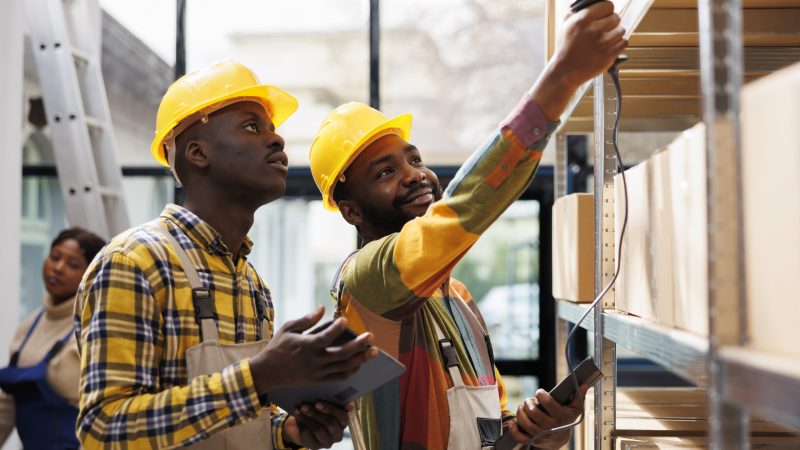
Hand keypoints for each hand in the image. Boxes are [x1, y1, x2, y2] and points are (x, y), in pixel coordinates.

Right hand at [249, 306, 377, 391]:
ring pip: (344, 367)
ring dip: (361, 359)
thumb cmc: (277, 347)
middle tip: (371, 337)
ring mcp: (317, 372)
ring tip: (373, 351)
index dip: (337, 328)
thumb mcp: (288, 329)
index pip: (326, 337)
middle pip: (342, 354)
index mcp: (306, 346)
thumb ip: (306, 319)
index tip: (345, 319)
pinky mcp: (318, 380)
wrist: (267, 373)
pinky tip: (359, 364)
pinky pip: (338, 378)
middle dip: (359, 345)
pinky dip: (350, 371)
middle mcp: (314, 360)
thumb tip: (322, 308)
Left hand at [283, 401, 352, 448]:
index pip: (343, 417)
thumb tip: (350, 406)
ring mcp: (327, 442)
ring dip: (306, 418)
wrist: (304, 424)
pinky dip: (301, 424)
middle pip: (330, 424)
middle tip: (304, 406)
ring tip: (298, 410)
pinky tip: (297, 417)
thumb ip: (335, 403)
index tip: (317, 402)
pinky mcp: (315, 446)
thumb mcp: (326, 405)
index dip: (331, 409)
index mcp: (343, 423)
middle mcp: (337, 435)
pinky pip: (308, 436)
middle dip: (316, 413)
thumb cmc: (318, 411)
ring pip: (318, 430)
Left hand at [507, 384, 589, 448]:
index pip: (547, 402)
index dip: (540, 394)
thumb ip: (578, 397)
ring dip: (520, 412)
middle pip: (533, 412)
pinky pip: (520, 437)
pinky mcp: (533, 440)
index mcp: (560, 416)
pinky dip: (514, 430)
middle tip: (529, 401)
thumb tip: (584, 385)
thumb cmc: (565, 420)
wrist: (559, 439)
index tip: (540, 392)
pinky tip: (512, 423)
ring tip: (522, 407)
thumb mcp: (574, 409)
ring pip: (525, 423)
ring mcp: (541, 434)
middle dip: (528, 402)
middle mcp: (550, 426)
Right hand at [552, 1, 626, 87]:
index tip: (605, 16)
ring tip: (604, 41)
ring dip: (615, 34)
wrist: (565, 71)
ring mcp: (602, 44)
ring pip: (621, 30)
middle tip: (603, 31)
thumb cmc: (567, 48)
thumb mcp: (567, 25)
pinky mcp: (608, 55)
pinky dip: (618, 45)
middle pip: (616, 17)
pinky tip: (608, 48)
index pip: (608, 5)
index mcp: (582, 19)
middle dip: (611, 23)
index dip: (607, 10)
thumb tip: (595, 3)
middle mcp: (593, 30)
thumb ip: (580, 11)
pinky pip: (624, 43)